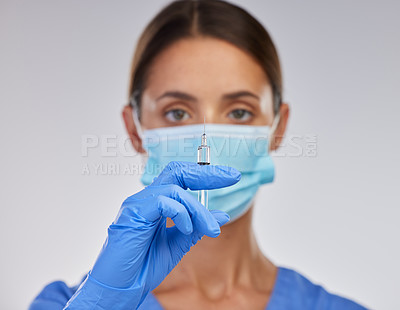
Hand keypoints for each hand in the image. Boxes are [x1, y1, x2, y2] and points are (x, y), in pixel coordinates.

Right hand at [65, 161, 240, 308]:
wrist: (120, 289)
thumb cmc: (142, 266)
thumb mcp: (178, 244)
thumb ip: (197, 227)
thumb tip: (222, 214)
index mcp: (156, 203)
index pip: (182, 178)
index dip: (205, 174)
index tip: (231, 177)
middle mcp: (146, 198)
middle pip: (177, 171)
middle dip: (206, 173)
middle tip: (231, 177)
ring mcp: (137, 204)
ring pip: (175, 189)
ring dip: (198, 209)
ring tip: (210, 228)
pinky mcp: (133, 213)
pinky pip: (163, 202)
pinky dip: (180, 213)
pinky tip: (187, 229)